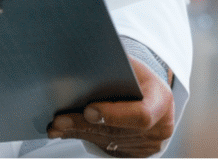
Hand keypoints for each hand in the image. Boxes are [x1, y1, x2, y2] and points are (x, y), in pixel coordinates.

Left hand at [47, 55, 174, 156]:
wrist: (153, 97)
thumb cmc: (139, 78)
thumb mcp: (132, 67)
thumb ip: (114, 68)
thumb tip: (81, 63)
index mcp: (161, 101)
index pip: (141, 115)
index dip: (114, 115)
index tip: (88, 109)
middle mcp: (159, 128)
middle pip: (116, 131)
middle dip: (84, 124)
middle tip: (59, 120)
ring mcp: (148, 146)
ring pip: (107, 141)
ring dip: (79, 133)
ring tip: (56, 125)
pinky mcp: (137, 155)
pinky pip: (107, 148)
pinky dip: (85, 137)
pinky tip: (67, 130)